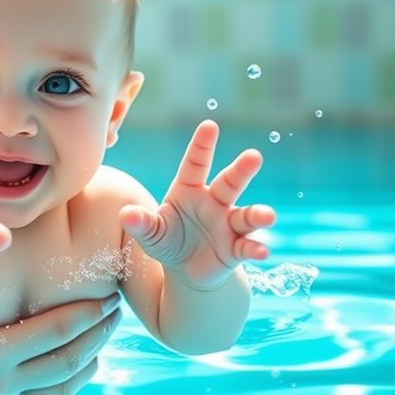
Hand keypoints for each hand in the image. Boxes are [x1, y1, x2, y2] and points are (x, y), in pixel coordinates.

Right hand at [0, 295, 122, 394]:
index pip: (56, 331)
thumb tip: (17, 290)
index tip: (108, 296)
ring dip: (89, 361)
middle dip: (97, 333)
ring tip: (102, 341)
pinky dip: (67, 390)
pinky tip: (76, 375)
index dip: (88, 315)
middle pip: (67, 359)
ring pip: (60, 387)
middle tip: (115, 310)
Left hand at [119, 120, 276, 289]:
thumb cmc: (166, 240)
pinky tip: (261, 252)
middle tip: (254, 156)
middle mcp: (213, 202)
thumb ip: (141, 223)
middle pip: (230, 182)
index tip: (209, 125)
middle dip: (242, 170)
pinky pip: (247, 246)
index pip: (195, 164)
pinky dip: (254, 249)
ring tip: (268, 216)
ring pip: (246, 215)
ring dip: (258, 215)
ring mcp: (227, 225)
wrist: (184, 269)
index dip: (202, 145)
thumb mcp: (150, 232)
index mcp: (188, 190)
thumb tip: (126, 214)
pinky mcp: (235, 249)